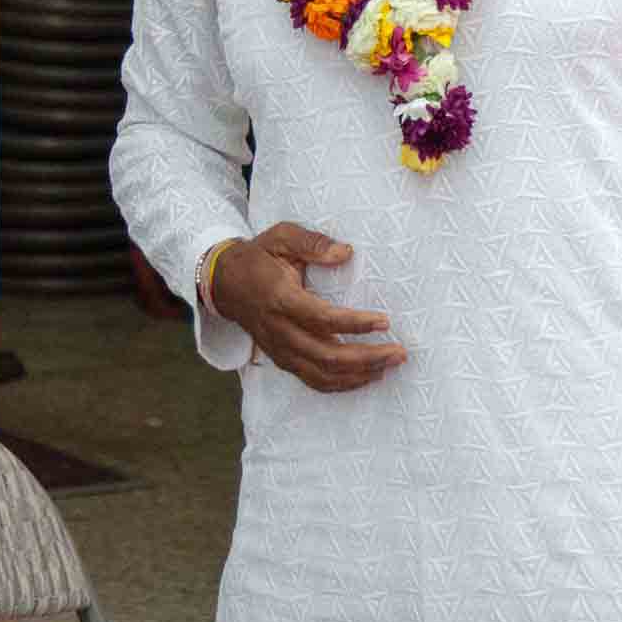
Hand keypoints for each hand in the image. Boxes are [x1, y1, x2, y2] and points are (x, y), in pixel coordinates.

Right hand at [208, 223, 407, 392]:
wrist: (223, 282)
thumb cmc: (258, 257)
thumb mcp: (281, 237)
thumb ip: (313, 243)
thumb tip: (346, 252)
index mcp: (281, 299)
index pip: (322, 319)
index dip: (354, 324)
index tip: (384, 321)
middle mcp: (279, 330)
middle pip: (326, 356)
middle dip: (367, 357)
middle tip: (399, 352)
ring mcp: (279, 349)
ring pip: (322, 375)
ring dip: (359, 375)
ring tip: (389, 366)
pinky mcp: (282, 359)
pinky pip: (313, 381)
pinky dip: (341, 384)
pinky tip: (365, 376)